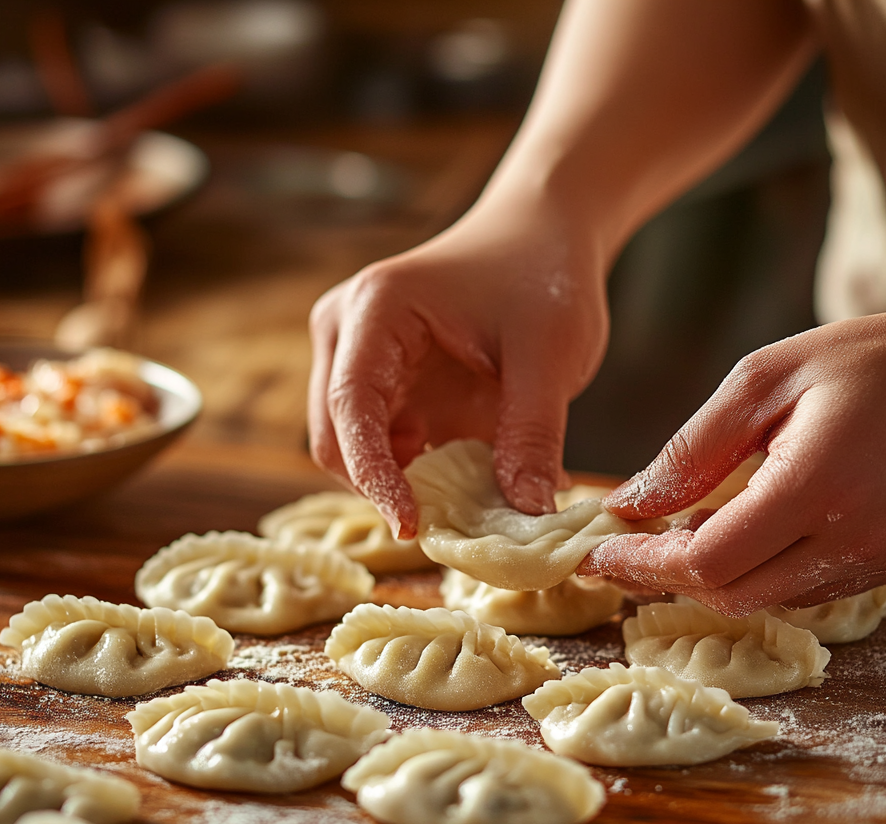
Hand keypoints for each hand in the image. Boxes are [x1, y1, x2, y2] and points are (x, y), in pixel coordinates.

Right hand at [308, 196, 607, 537]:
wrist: (544, 234)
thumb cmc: (544, 274)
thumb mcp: (550, 355)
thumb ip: (533, 436)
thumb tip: (526, 517)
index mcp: (376, 310)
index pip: (351, 409)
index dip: (374, 476)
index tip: (411, 527)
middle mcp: (348, 334)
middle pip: (335, 439)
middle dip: (384, 487)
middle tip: (452, 524)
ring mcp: (358, 359)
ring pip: (351, 449)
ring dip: (400, 484)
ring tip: (465, 501)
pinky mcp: (383, 383)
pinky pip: (381, 445)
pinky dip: (415, 474)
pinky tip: (463, 479)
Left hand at [581, 302, 885, 612]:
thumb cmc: (866, 361)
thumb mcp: (764, 381)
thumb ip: (691, 451)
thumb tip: (627, 505)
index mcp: (817, 485)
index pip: (707, 560)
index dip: (641, 565)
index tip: (595, 555)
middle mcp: (852, 539)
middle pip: (729, 594)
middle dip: (664, 577)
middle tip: (623, 547)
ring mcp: (877, 561)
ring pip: (762, 600)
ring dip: (706, 577)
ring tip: (673, 532)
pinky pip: (800, 591)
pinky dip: (751, 573)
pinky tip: (729, 533)